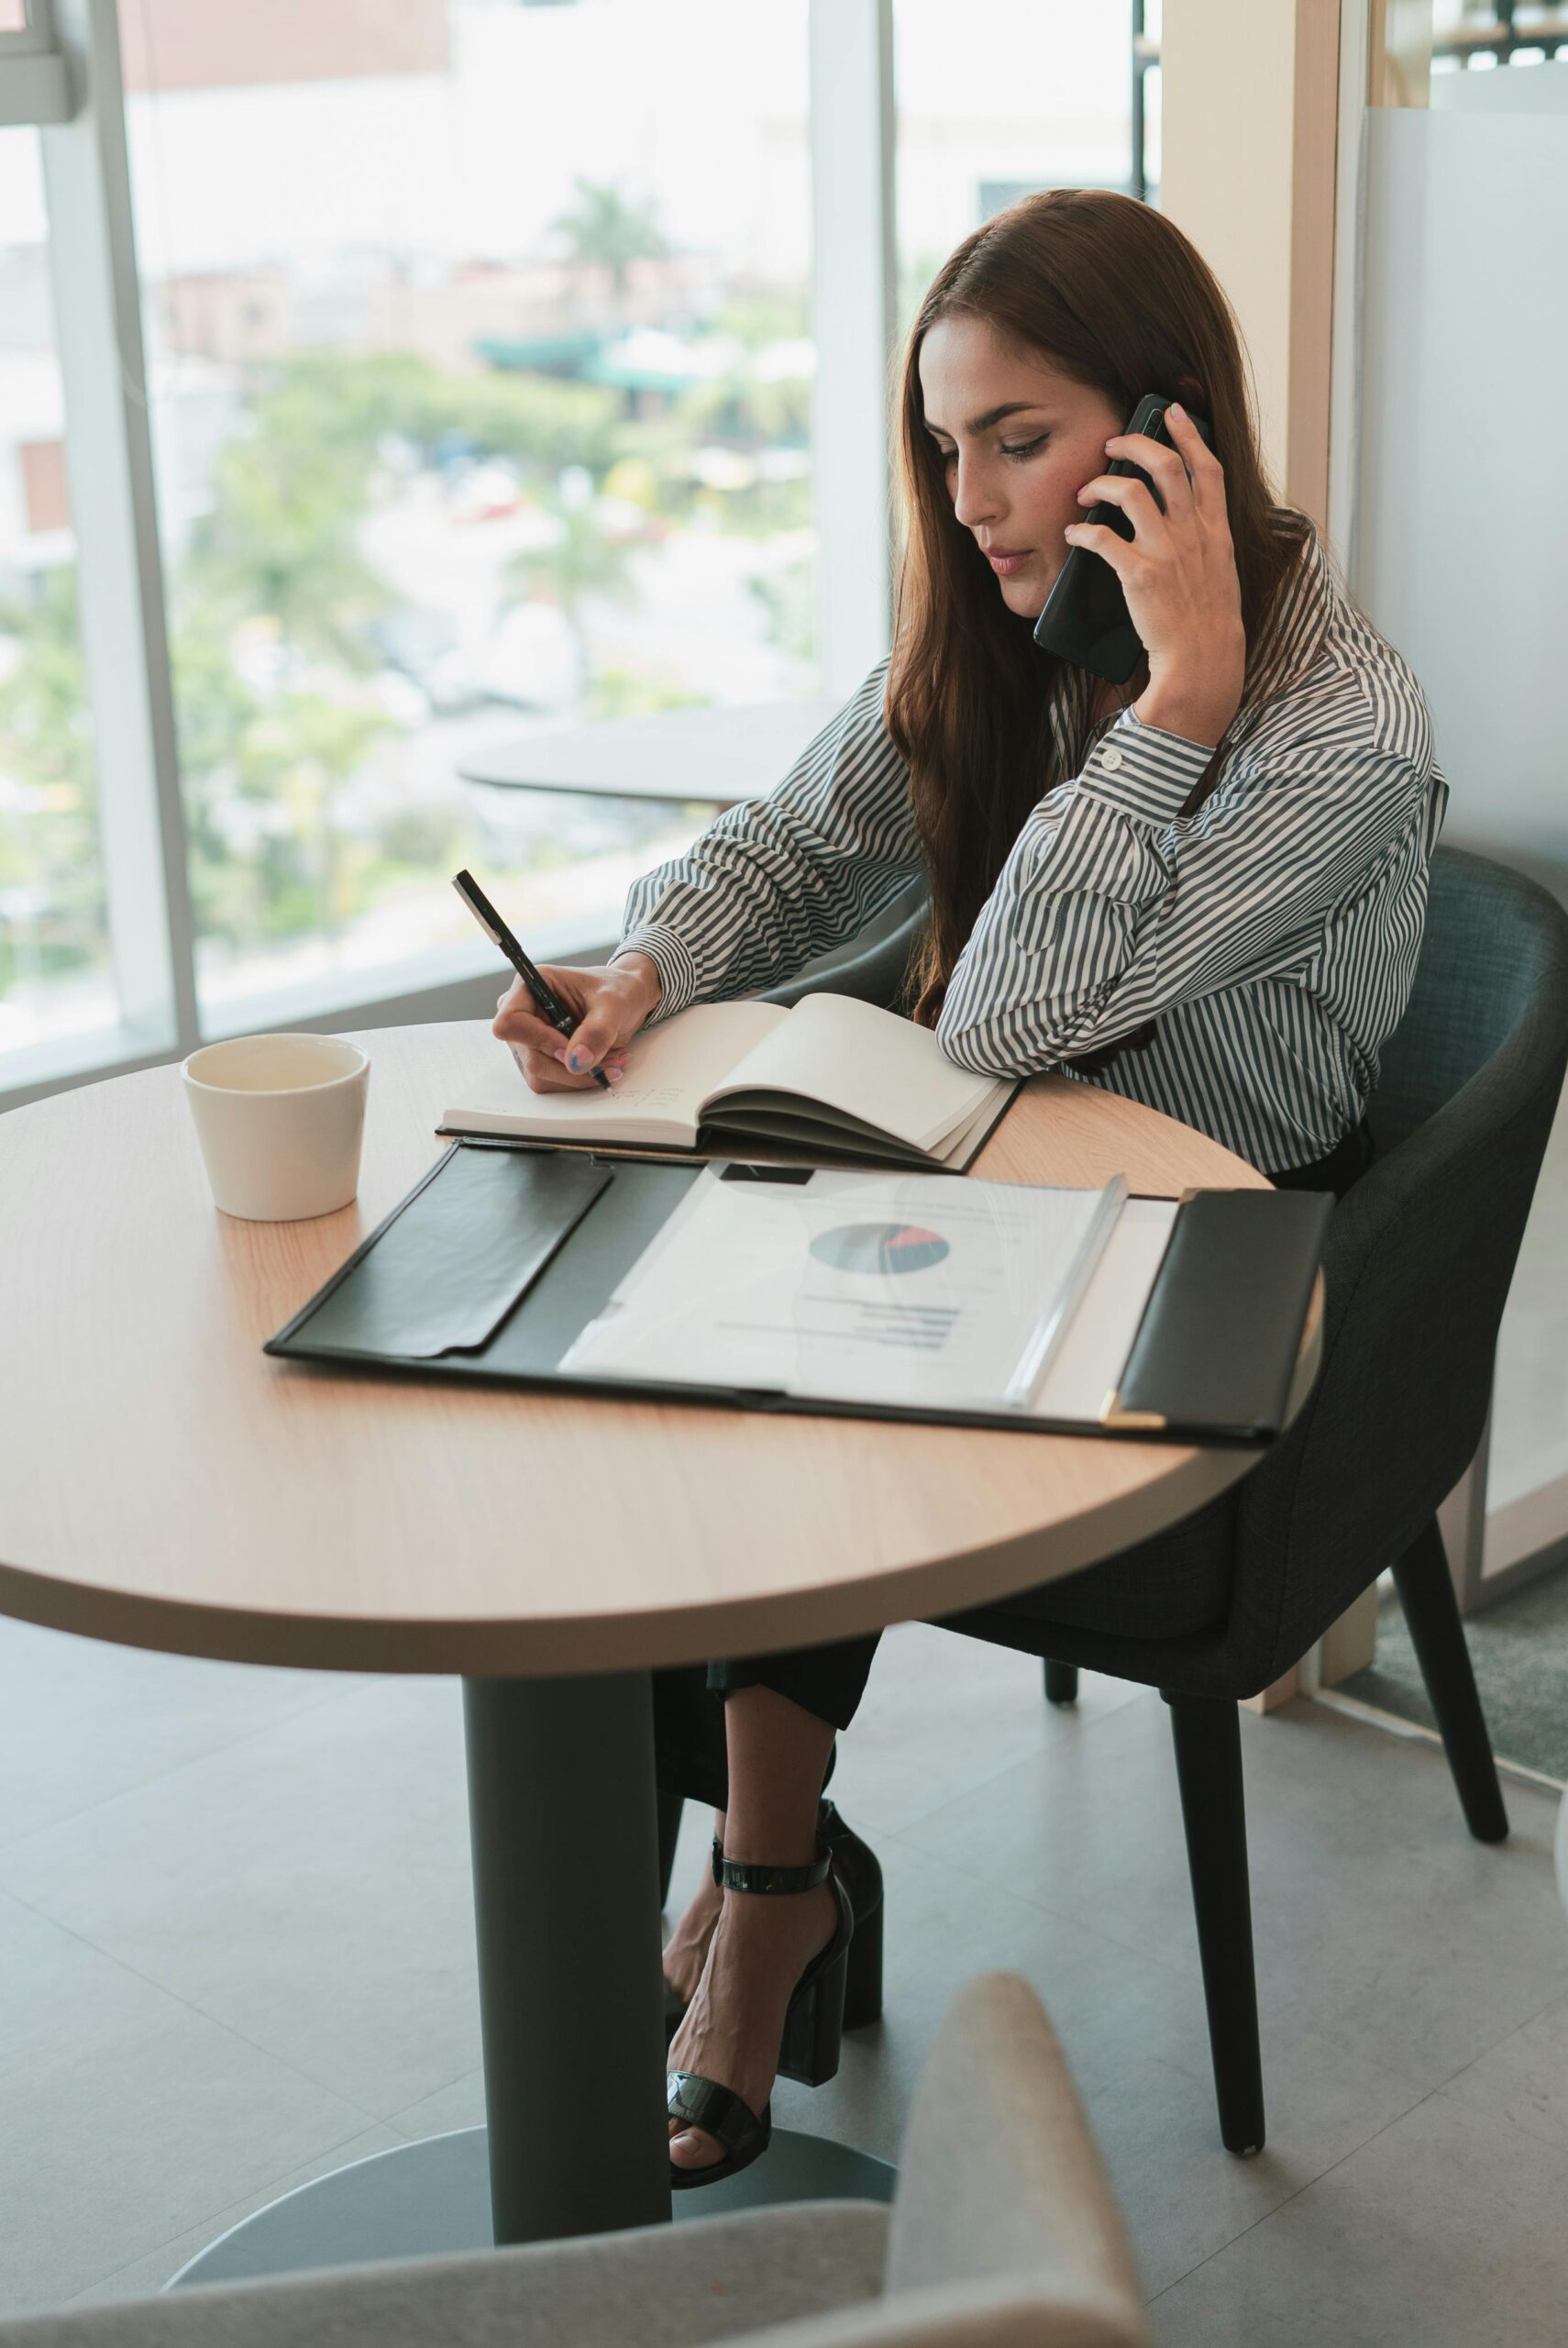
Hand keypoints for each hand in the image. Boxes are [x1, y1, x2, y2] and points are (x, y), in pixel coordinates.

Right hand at [492, 953, 661, 1093]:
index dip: (539, 1040)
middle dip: (571, 1065)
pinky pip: (551, 1082)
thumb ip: (596, 1031)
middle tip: (609, 1059)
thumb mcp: (614, 1004)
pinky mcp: (540, 1059)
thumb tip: (576, 1062)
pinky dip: (579, 1080)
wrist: (627, 1001)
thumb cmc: (617, 991)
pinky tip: (602, 1066)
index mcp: (529, 987)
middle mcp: (523, 1014)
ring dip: (579, 1076)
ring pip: (541, 1075)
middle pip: (530, 1057)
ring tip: (612, 1060)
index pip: (510, 1023)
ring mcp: (529, 1040)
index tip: (571, 1048)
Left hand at [1064, 404, 1245, 747]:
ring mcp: (1167, 552)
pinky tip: (1073, 534)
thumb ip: (1204, 536)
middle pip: (1166, 465)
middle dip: (1135, 444)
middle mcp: (1193, 533)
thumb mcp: (1220, 569)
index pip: (1208, 466)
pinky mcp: (1139, 574)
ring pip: (1130, 491)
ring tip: (1084, 490)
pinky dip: (1082, 530)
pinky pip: (1102, 537)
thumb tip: (1183, 514)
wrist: (1203, 659)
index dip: (1189, 434)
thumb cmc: (1207, 619)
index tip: (1173, 412)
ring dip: (1100, 483)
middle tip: (1111, 444)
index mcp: (1216, 529)